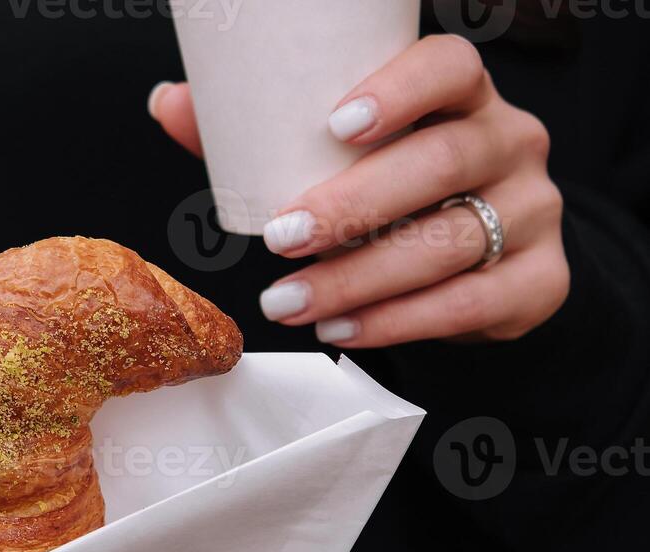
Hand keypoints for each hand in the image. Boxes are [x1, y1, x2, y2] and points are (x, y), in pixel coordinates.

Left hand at [149, 35, 569, 346]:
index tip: (334, 125)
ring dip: (357, 279)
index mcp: (463, 99)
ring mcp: (533, 213)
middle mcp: (510, 144)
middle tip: (280, 239)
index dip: (400, 89)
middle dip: (352, 205)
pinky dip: (397, 322)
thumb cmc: (397, 199)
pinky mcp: (538, 282)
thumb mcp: (339, 164)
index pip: (452, 66)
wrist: (484, 267)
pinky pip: (469, 304)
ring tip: (287, 302)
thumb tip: (168, 102)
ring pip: (449, 242)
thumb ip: (261, 134)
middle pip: (442, 162)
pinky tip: (342, 330)